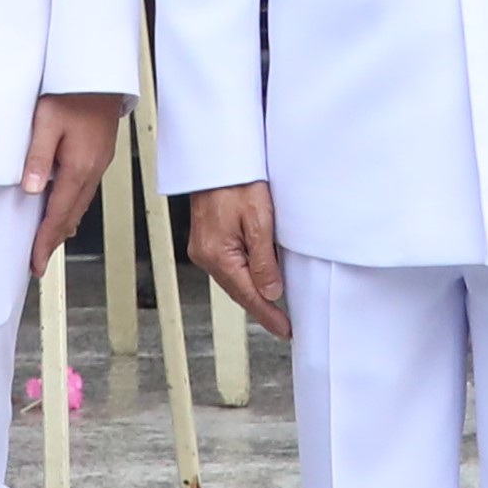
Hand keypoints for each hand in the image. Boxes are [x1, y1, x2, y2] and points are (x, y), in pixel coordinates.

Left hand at [22, 92, 130, 273]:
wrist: (100, 73)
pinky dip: (71, 207)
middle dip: (54, 240)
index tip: (35, 263)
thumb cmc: (73, 91)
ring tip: (48, 241)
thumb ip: (38, 157)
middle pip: (71, 216)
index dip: (45, 242)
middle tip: (38, 261)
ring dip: (64, 225)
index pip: (59, 215)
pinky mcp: (98, 155)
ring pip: (79, 205)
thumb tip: (31, 189)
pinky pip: (84, 190)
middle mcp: (92, 170)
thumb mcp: (47, 121)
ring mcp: (98, 163)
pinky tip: (64, 206)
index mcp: (79, 167)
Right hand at [183, 179, 292, 340]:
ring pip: (233, 279)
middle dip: (261, 307)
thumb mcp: (259, 221)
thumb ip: (265, 261)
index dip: (268, 316)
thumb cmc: (237, 182)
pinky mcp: (206, 240)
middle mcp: (205, 256)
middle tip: (283, 323)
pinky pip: (228, 266)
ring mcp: (203, 248)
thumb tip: (271, 293)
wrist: (217, 157)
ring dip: (253, 291)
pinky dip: (244, 275)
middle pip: (238, 291)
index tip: (284, 330)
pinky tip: (257, 278)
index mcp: (218, 255)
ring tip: (274, 304)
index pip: (248, 296)